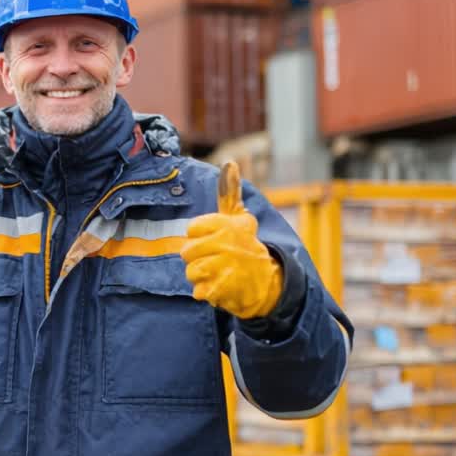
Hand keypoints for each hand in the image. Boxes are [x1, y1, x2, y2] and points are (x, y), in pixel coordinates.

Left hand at [180, 162, 282, 319]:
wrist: (269, 283)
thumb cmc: (246, 247)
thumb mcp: (239, 218)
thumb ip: (230, 193)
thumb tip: (229, 163)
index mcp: (227, 225)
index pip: (192, 229)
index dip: (199, 236)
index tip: (214, 240)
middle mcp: (227, 244)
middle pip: (186, 252)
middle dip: (197, 258)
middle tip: (215, 259)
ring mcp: (225, 267)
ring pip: (191, 272)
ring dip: (201, 276)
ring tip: (219, 273)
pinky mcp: (222, 290)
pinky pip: (198, 291)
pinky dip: (207, 292)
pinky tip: (221, 287)